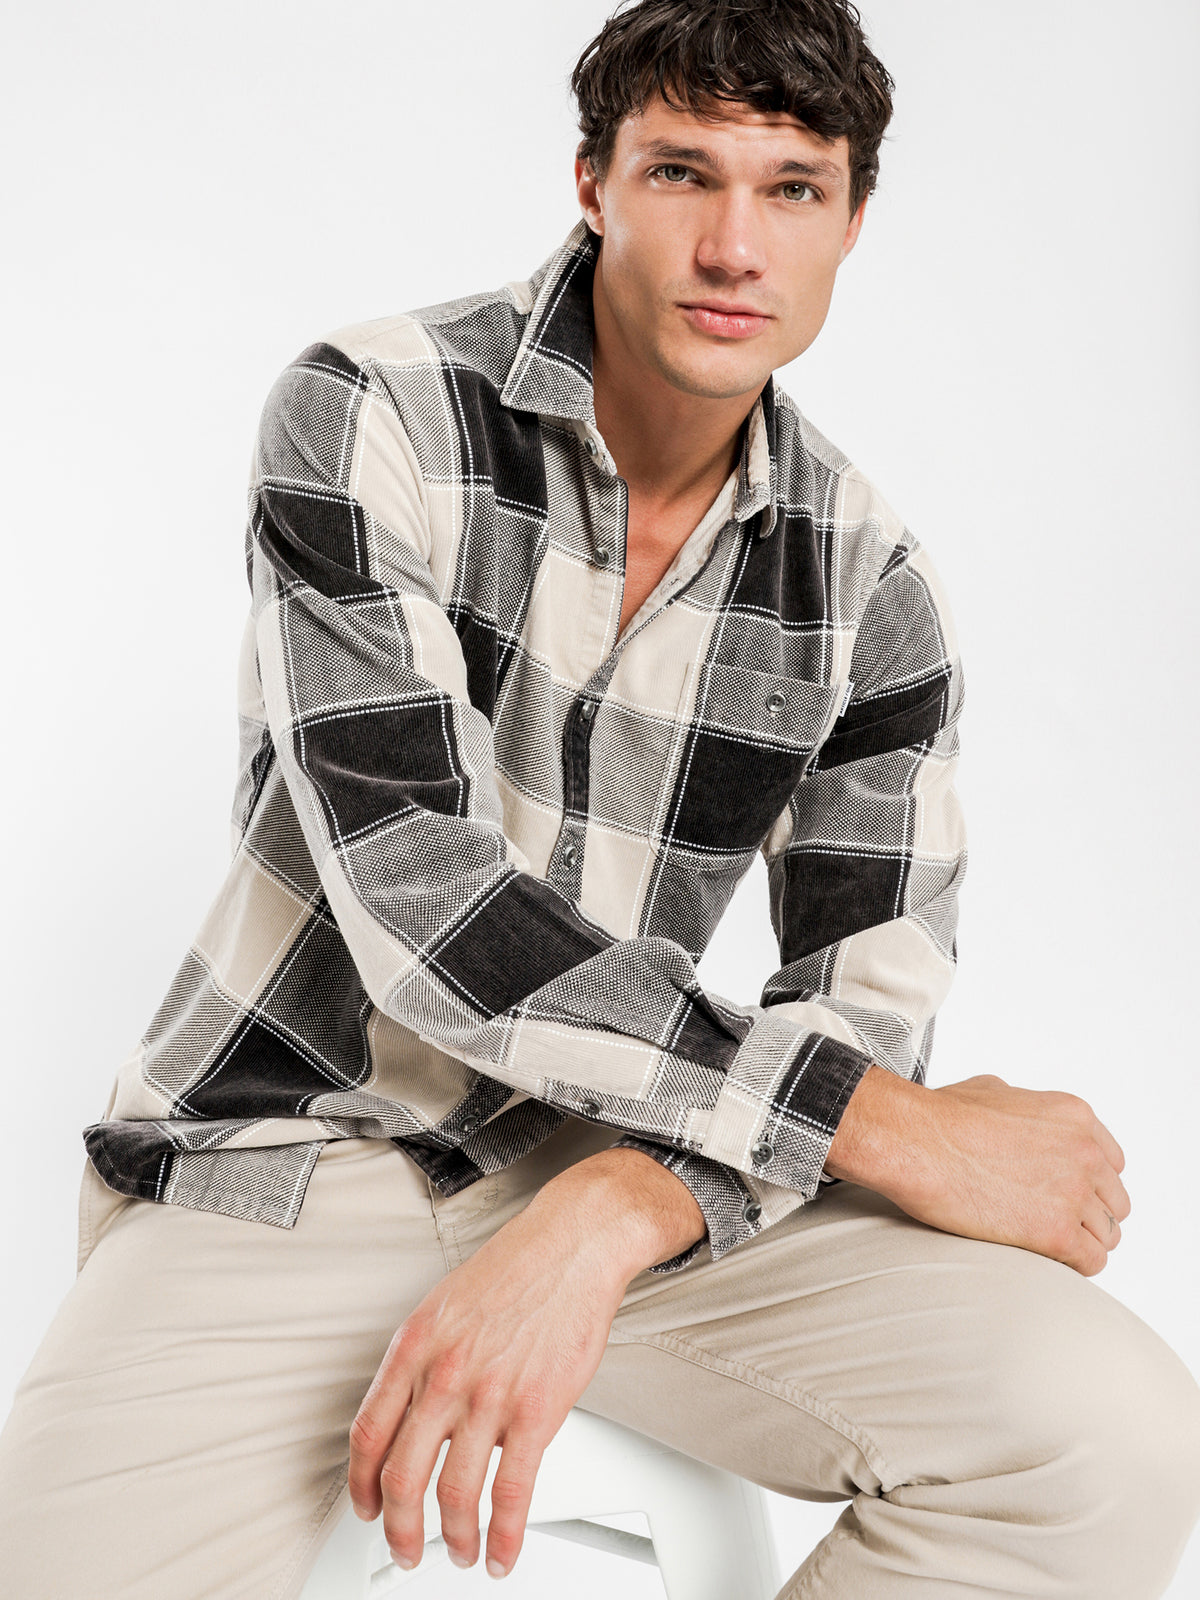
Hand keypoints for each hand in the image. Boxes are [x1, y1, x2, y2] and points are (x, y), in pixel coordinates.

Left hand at [347, 1147, 703, 1577]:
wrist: (571, 1245)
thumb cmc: (514, 1269)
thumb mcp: (443, 1305)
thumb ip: (422, 1361)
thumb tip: (407, 1414)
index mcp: (413, 1347)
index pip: (367, 1434)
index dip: (361, 1485)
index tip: (366, 1509)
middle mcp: (443, 1375)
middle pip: (401, 1476)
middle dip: (399, 1529)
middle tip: (404, 1551)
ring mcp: (489, 1396)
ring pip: (453, 1494)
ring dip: (452, 1539)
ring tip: (458, 1554)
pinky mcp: (536, 1411)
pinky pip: (511, 1492)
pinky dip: (504, 1535)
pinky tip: (502, 1551)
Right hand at [826, 1067, 1130, 1275]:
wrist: (915, 1142)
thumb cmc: (939, 1116)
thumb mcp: (994, 1090)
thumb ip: (1026, 1109)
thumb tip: (1019, 1120)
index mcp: (1075, 1117)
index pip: (1112, 1163)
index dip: (1089, 1183)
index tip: (1067, 1195)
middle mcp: (1085, 1153)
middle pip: (1114, 1201)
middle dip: (1087, 1214)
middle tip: (1053, 1222)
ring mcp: (1074, 1193)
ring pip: (1106, 1234)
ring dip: (1081, 1241)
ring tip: (1045, 1244)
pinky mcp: (1057, 1233)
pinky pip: (1092, 1261)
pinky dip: (1074, 1265)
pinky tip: (1046, 1258)